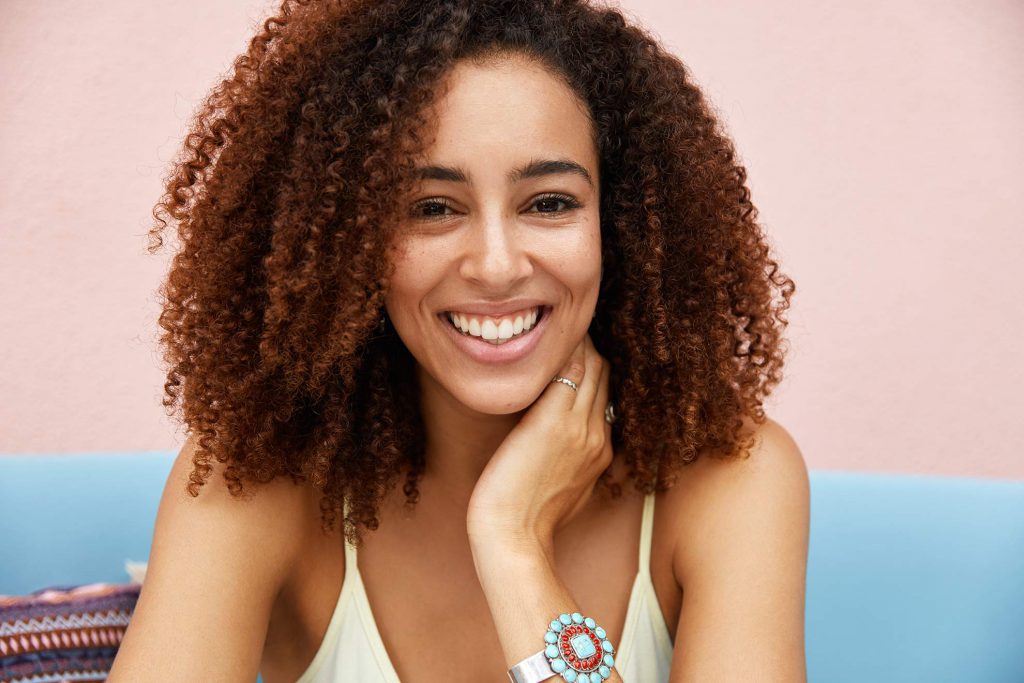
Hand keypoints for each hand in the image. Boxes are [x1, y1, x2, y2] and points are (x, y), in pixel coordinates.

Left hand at [466, 332, 612, 555]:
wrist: (514, 537)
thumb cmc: (527, 522)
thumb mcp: (563, 492)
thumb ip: (571, 465)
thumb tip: (562, 452)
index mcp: (601, 451)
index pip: (605, 393)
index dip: (591, 367)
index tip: (572, 349)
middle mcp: (597, 435)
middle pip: (603, 373)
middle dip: (587, 346)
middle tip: (561, 326)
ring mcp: (580, 428)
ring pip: (590, 365)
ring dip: (575, 341)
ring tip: (553, 324)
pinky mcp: (554, 422)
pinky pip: (567, 371)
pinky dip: (561, 350)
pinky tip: (544, 336)